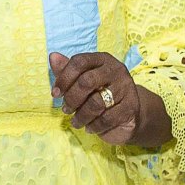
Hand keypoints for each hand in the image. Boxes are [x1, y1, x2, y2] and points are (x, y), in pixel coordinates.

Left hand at [49, 51, 168, 146]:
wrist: (128, 114)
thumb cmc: (100, 93)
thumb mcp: (82, 80)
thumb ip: (67, 70)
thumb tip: (53, 57)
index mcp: (103, 60)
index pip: (79, 62)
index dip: (64, 78)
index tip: (55, 94)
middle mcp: (116, 70)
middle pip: (86, 81)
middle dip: (72, 98)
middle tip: (66, 109)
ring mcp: (126, 88)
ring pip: (96, 103)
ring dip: (81, 116)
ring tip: (76, 121)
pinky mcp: (131, 107)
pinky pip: (106, 118)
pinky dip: (94, 126)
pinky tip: (89, 127)